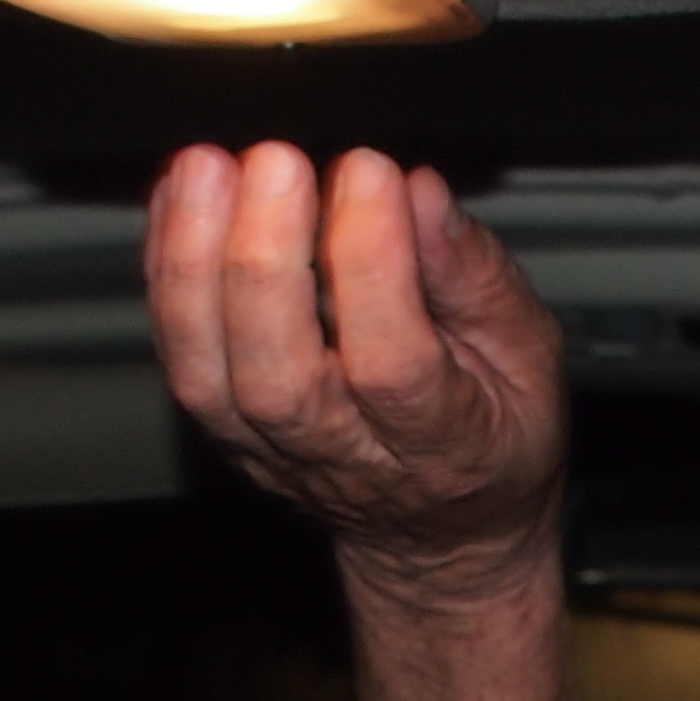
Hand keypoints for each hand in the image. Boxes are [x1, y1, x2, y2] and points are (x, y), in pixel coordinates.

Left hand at [149, 143, 569, 609]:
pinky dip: (168, 273)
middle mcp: (346, 460)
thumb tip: (419, 192)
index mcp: (444, 446)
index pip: (390, 364)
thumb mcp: (530, 359)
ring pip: (208, 374)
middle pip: (278, 376)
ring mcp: (273, 454)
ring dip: (193, 263)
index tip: (369, 173)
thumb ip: (476, 278)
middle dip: (265, 258)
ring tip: (206, 169)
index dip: (371, 264)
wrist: (439, 537)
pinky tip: (181, 200)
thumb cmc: (491, 436)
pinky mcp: (227, 433)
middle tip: (275, 163)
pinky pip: (181, 358)